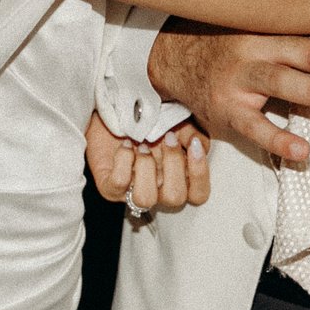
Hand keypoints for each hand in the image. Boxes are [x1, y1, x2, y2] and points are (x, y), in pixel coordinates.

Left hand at [86, 113, 208, 212]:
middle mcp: (158, 190)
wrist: (113, 110)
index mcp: (178, 178)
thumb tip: (198, 143)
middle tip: (167, 137)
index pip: (198, 195)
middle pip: (174, 198)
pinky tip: (126, 144)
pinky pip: (119, 184)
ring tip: (143, 146)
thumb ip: (193, 134)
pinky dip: (124, 160)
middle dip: (172, 165)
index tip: (193, 144)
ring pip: (145, 199)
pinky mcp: (109, 187)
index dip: (199, 173)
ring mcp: (133, 191)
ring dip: (146, 168)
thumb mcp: (176, 122)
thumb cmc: (148, 121)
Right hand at [148, 22, 309, 165]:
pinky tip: (302, 151)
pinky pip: (254, 126)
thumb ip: (297, 45)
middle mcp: (258, 51)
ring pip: (281, 82)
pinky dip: (278, 139)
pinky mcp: (225, 109)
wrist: (172, 58)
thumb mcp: (260, 35)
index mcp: (273, 32)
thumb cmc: (227, 48)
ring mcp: (239, 80)